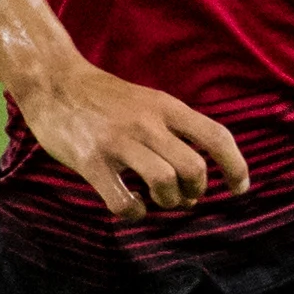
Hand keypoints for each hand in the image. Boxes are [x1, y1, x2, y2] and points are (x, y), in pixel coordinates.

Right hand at [13, 60, 250, 219]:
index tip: (240, 189)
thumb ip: (174, 130)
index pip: (216, 137)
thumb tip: (198, 176)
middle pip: (194, 168)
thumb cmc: (105, 98)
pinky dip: (135, 212)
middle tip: (185, 197)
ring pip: (165, 183)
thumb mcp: (149, 102)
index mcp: (167, 108)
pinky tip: (132, 206)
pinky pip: (123, 200)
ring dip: (168, 201)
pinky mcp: (90, 161)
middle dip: (196, 191)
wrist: (53, 81)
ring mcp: (118, 142)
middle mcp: (147, 123)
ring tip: (158, 200)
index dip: (236, 166)